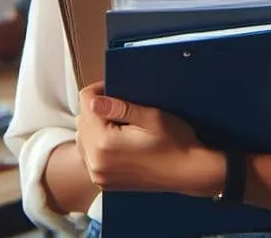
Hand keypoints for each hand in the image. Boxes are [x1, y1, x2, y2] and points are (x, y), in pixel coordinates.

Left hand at [75, 82, 223, 195]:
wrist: (188, 173)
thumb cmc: (175, 142)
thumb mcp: (151, 117)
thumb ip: (120, 108)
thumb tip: (93, 100)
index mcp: (104, 144)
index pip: (86, 104)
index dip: (99, 89)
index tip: (116, 88)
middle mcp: (96, 163)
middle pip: (82, 120)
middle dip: (96, 108)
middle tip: (120, 103)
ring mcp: (99, 175)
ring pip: (83, 137)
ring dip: (95, 125)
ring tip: (119, 121)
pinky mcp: (104, 182)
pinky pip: (89, 154)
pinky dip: (97, 142)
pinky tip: (116, 138)